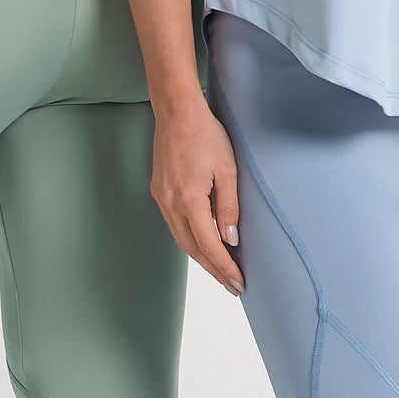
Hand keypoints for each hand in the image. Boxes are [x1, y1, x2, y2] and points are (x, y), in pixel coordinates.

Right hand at [150, 94, 243, 292]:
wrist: (176, 112)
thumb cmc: (205, 135)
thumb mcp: (227, 170)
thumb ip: (228, 207)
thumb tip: (230, 239)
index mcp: (188, 200)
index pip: (209, 245)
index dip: (224, 266)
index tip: (238, 282)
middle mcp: (170, 204)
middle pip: (193, 249)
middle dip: (213, 269)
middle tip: (232, 285)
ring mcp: (162, 198)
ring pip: (181, 239)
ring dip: (201, 258)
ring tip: (220, 270)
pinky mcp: (160, 192)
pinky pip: (175, 225)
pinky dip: (190, 239)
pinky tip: (202, 244)